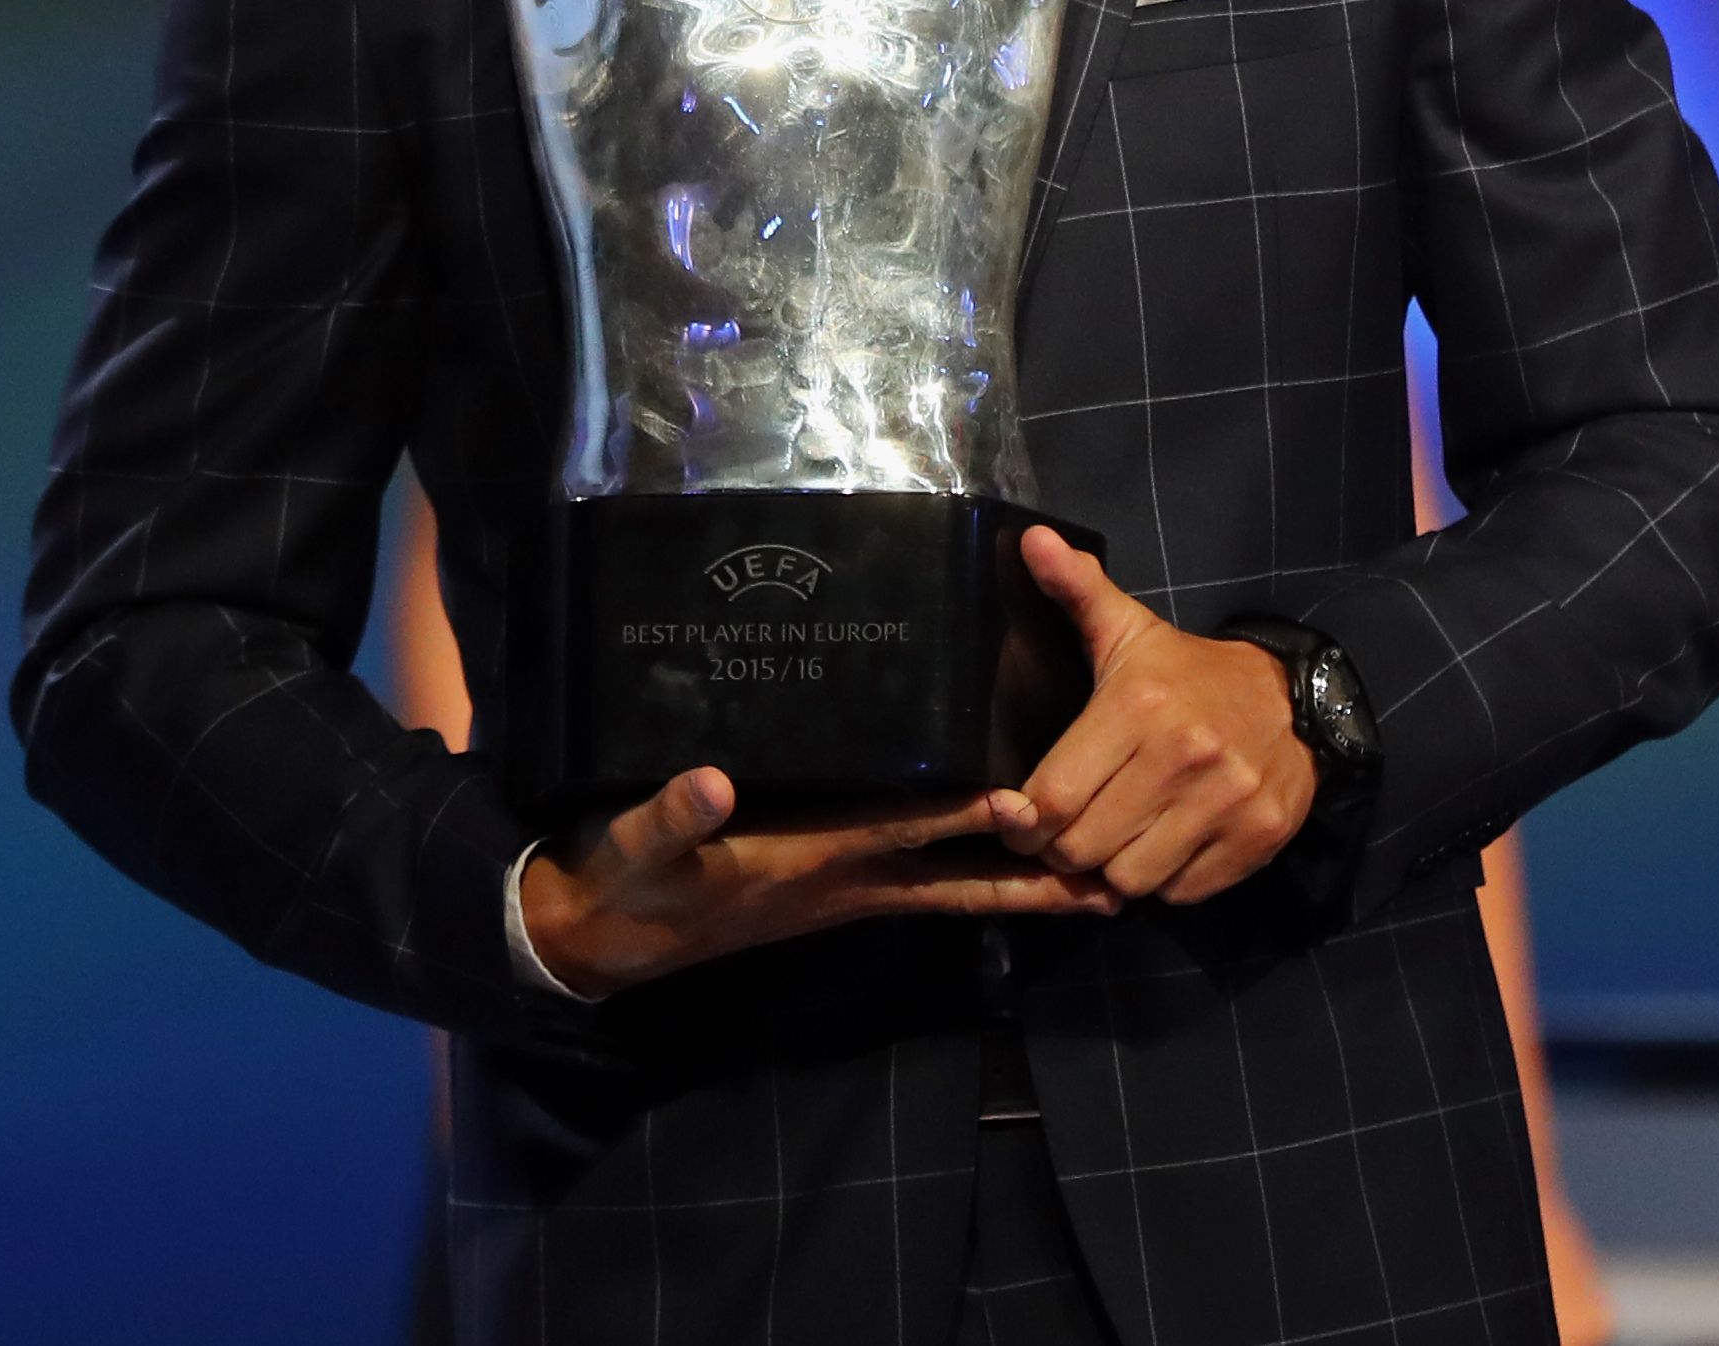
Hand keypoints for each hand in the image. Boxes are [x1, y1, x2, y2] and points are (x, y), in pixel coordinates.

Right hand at [518, 768, 1119, 996]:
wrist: (608, 938)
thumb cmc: (628, 882)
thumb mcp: (637, 846)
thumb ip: (672, 814)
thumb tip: (710, 780)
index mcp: (801, 860)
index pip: (891, 833)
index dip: (953, 817)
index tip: (1020, 802)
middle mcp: (839, 883)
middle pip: (952, 882)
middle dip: (1030, 884)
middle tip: (1110, 886)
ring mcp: (842, 893)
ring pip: (949, 892)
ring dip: (1020, 892)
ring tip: (1097, 891)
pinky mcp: (835, 893)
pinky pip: (924, 889)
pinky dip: (976, 881)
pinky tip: (1015, 870)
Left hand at [1008, 526, 1317, 904]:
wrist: (1295, 700)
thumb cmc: (1190, 673)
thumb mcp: (1132, 629)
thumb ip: (1077, 590)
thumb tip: (1031, 539)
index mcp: (1139, 707)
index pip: (1052, 798)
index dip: (1024, 820)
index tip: (1023, 816)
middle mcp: (1184, 757)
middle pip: (1083, 848)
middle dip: (1064, 847)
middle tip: (1070, 829)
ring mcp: (1226, 803)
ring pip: (1130, 880)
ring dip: (1114, 868)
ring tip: (1118, 835)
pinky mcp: (1256, 840)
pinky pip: (1181, 893)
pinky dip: (1165, 880)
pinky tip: (1164, 844)